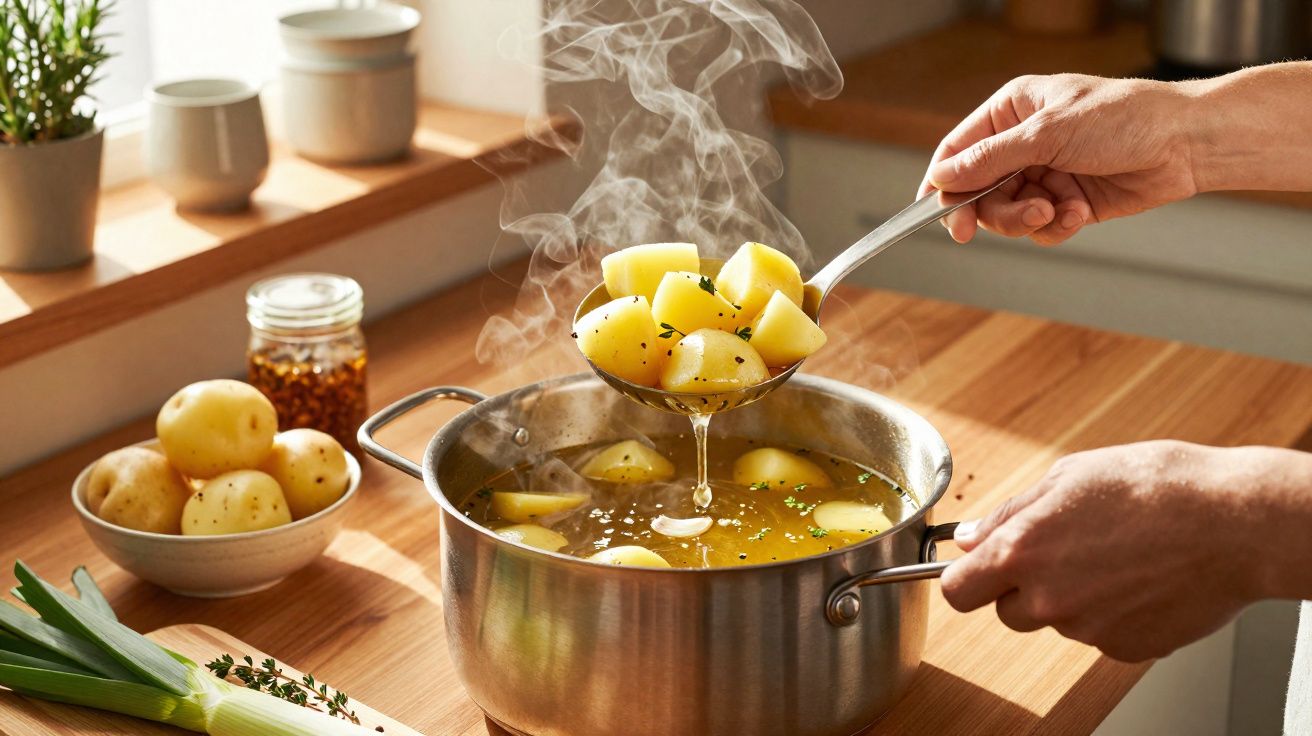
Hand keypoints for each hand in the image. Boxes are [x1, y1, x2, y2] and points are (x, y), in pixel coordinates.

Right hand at [918, 74, 1200, 244]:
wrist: (1185, 144)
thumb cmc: (1124, 118)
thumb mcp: (1048, 133)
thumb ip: (990, 159)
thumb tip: (942, 178)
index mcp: (1012, 111)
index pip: (958, 151)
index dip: (945, 186)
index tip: (943, 216)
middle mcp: (1023, 143)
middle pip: (979, 191)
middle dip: (996, 210)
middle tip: (1003, 223)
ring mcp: (1045, 174)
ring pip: (1008, 214)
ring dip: (1029, 219)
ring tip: (1057, 211)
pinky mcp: (1067, 203)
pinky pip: (1041, 228)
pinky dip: (1057, 226)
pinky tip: (1080, 211)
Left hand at [939, 441, 1310, 661]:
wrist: (1232, 522)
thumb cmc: (1155, 486)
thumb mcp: (1068, 476)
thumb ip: (1010, 513)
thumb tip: (972, 536)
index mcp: (1022, 551)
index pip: (958, 591)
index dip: (965, 579)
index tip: (976, 571)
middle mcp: (1048, 598)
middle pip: (1007, 612)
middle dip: (1023, 587)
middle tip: (1064, 552)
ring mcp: (1088, 630)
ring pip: (1058, 622)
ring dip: (1072, 598)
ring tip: (1116, 555)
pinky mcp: (1127, 648)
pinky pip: (1102, 636)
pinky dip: (1113, 614)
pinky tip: (1140, 578)